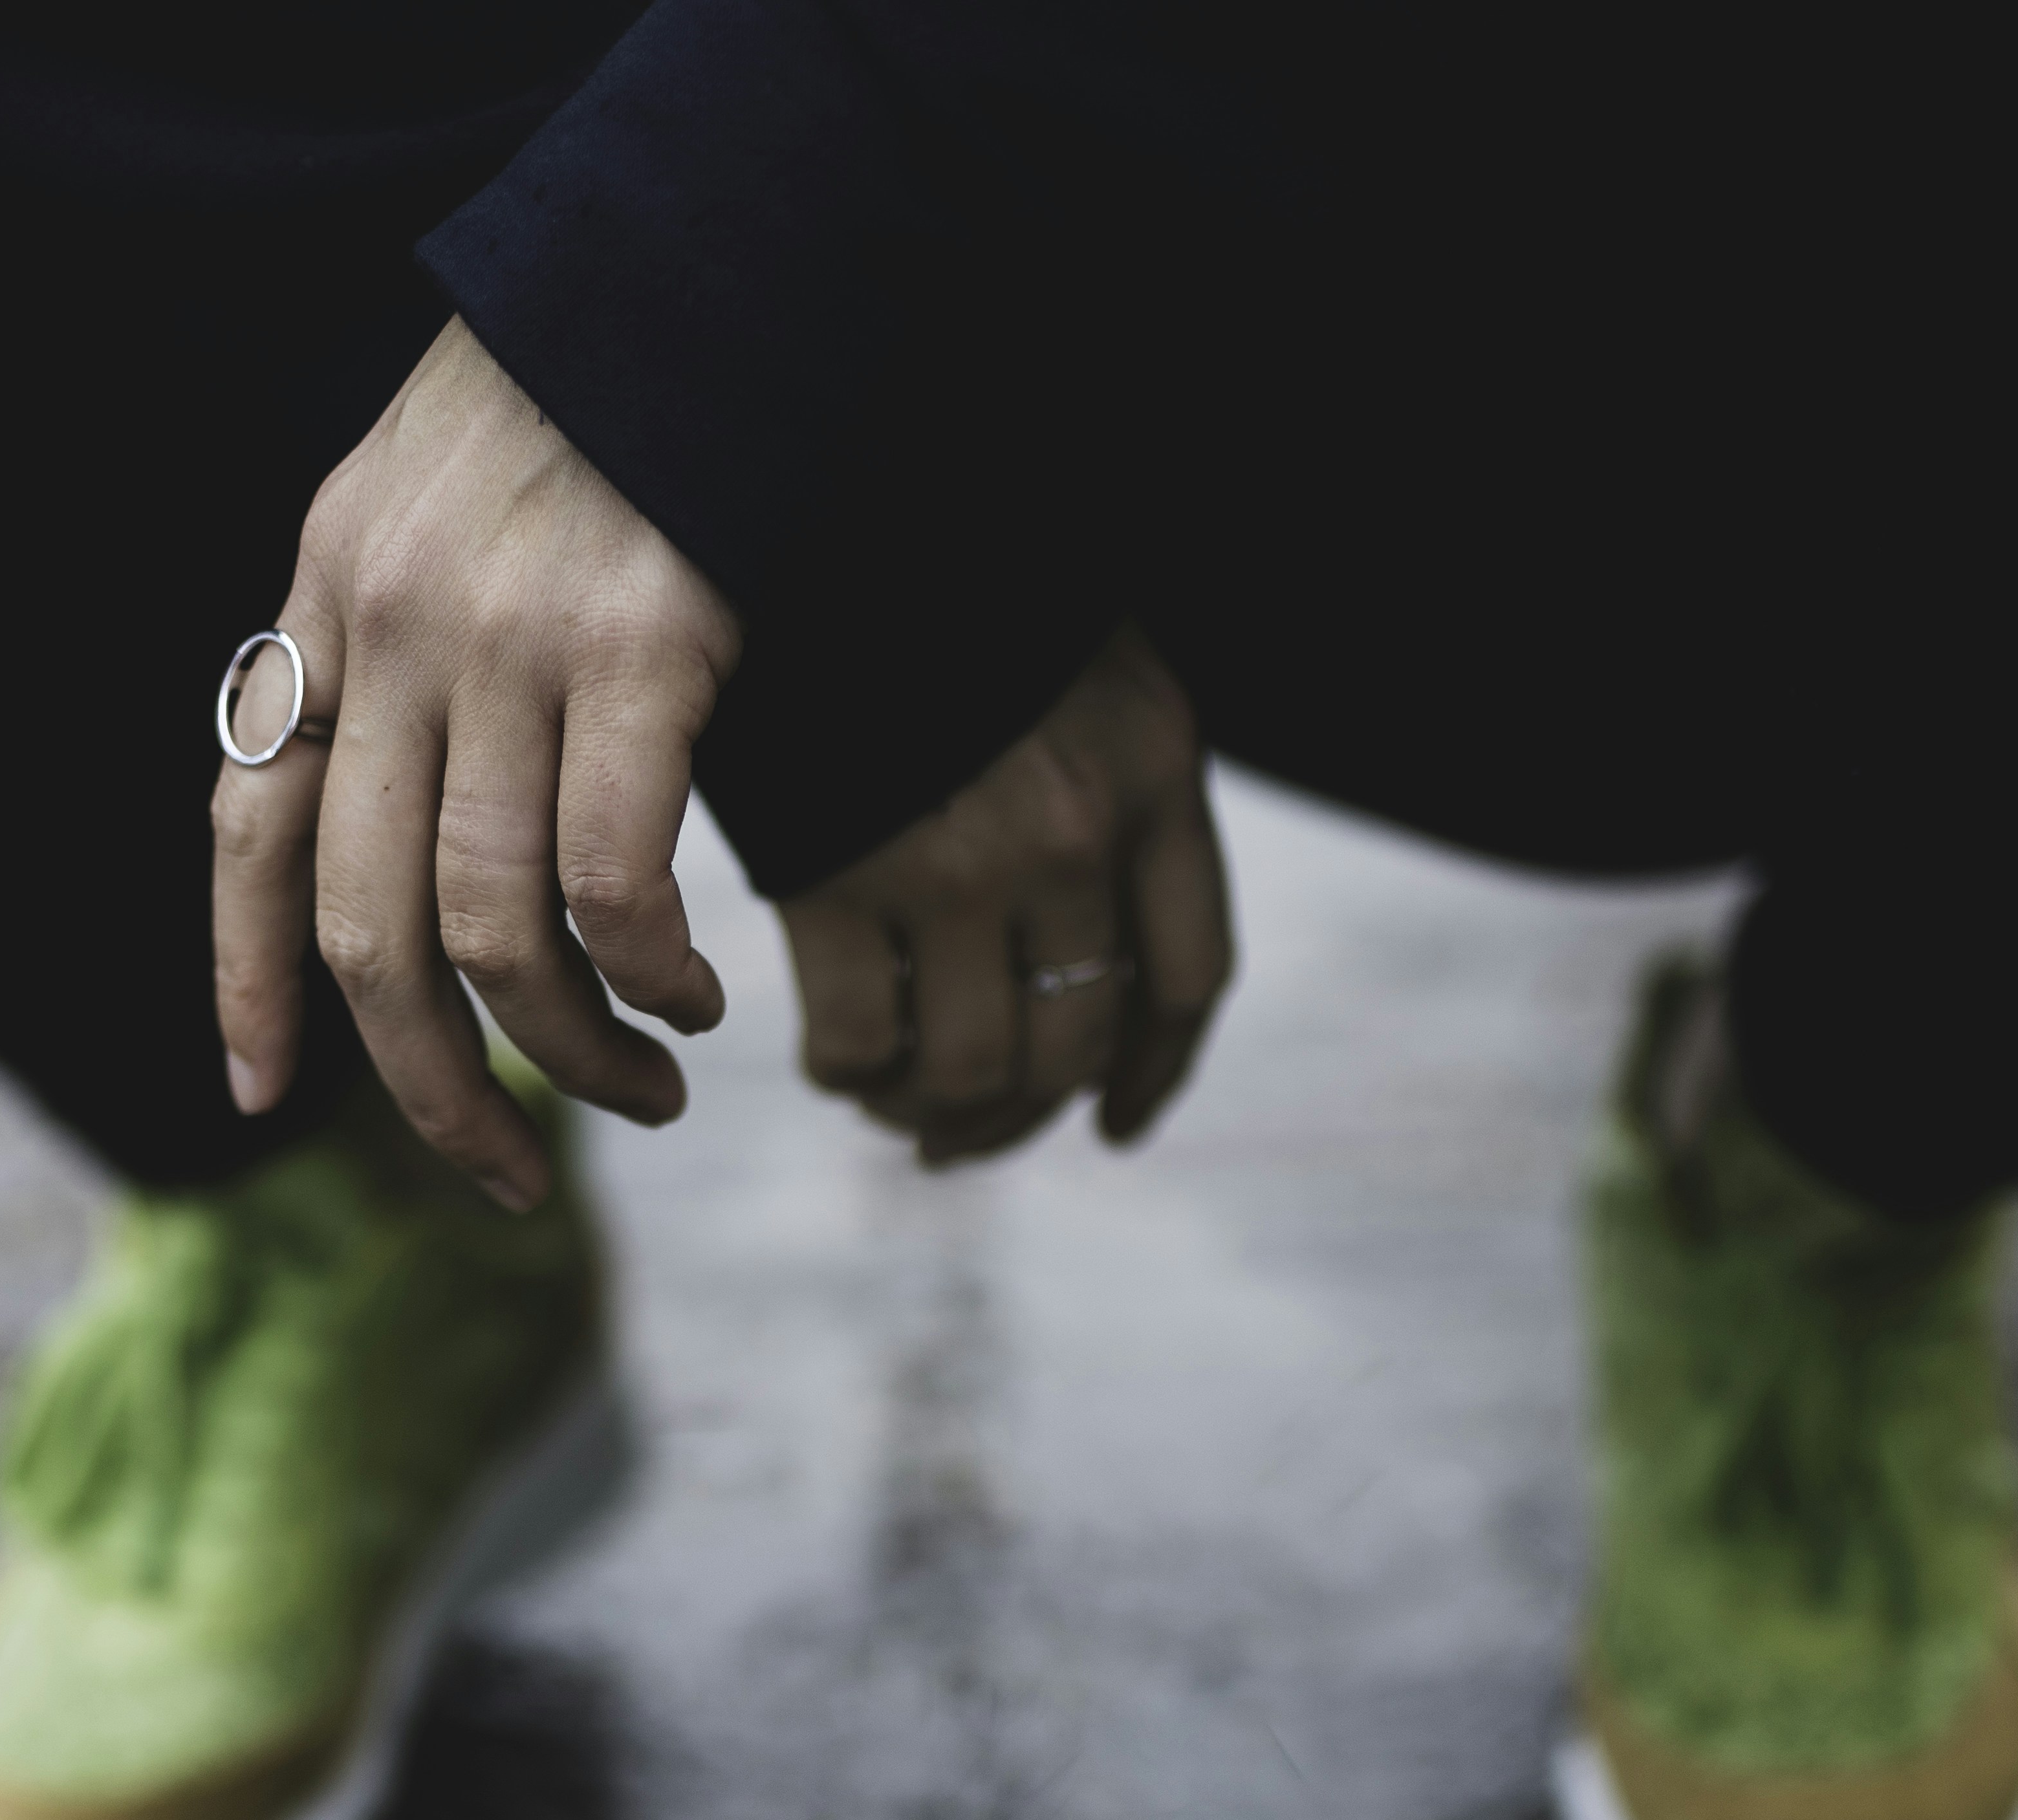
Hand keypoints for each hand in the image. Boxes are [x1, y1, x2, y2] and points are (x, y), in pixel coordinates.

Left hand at [213, 318, 744, 1210]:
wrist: (700, 259)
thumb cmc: (591, 404)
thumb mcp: (435, 508)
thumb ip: (397, 646)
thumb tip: (398, 817)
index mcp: (327, 598)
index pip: (249, 826)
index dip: (245, 980)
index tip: (258, 1097)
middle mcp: (392, 629)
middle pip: (370, 927)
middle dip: (431, 1087)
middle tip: (506, 1173)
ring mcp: (508, 642)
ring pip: (493, 930)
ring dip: (568, 1056)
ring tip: (642, 1093)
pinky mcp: (637, 650)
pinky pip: (612, 880)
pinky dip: (647, 976)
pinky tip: (694, 1000)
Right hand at [780, 623, 1233, 1165]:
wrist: (829, 492)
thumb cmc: (953, 577)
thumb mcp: (1082, 651)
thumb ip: (1108, 772)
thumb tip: (1087, 936)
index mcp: (1157, 771)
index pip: (1188, 975)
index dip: (1155, 1072)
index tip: (1118, 1121)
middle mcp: (1077, 831)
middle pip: (1075, 1040)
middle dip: (1025, 1111)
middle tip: (971, 1129)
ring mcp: (959, 860)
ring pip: (970, 1065)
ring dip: (937, 1113)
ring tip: (902, 1108)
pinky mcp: (837, 874)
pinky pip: (856, 1040)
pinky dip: (849, 1073)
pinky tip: (839, 1063)